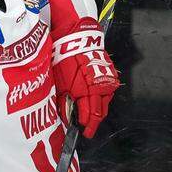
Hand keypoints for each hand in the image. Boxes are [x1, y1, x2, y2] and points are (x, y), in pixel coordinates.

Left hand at [51, 17, 119, 138]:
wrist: (77, 38)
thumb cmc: (65, 59)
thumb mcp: (60, 84)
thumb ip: (65, 103)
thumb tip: (67, 118)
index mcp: (87, 91)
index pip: (90, 116)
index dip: (87, 126)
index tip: (83, 133)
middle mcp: (101, 88)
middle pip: (100, 113)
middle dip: (93, 122)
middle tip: (86, 128)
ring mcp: (107, 81)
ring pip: (106, 103)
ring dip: (98, 111)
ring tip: (89, 115)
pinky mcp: (110, 74)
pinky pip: (108, 92)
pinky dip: (102, 99)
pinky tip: (94, 100)